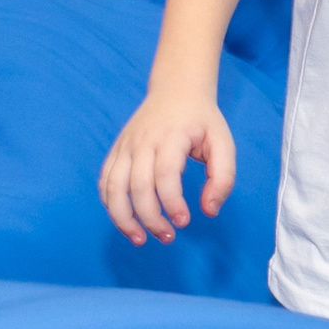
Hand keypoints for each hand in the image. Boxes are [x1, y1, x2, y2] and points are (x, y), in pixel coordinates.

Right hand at [100, 89, 237, 245]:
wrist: (176, 89)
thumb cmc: (202, 120)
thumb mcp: (223, 142)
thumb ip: (223, 177)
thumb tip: (209, 210)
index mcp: (171, 137)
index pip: (165, 174)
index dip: (172, 202)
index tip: (184, 221)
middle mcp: (143, 141)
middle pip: (137, 185)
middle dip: (150, 218)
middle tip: (168, 237)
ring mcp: (125, 145)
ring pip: (113, 186)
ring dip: (122, 218)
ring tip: (139, 239)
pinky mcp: (117, 151)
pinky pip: (105, 181)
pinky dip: (110, 205)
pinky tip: (126, 221)